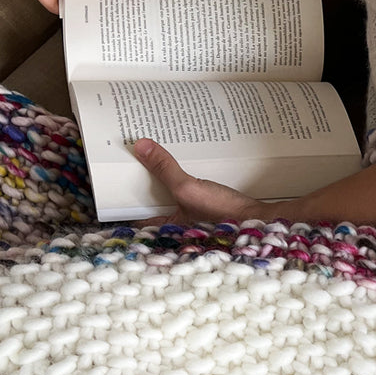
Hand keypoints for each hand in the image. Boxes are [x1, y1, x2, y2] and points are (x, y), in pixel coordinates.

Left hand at [129, 138, 270, 226]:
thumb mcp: (188, 189)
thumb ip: (164, 168)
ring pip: (169, 195)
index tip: (114, 175)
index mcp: (166, 228)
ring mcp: (191, 217)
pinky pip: (185, 192)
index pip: (136, 213)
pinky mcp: (205, 209)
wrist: (261, 221)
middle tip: (134, 156)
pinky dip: (181, 179)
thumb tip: (141, 146)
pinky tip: (181, 164)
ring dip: (163, 179)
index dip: (124, 196)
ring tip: (155, 154)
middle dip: (144, 181)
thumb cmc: (224, 215)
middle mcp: (176, 226)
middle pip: (152, 200)